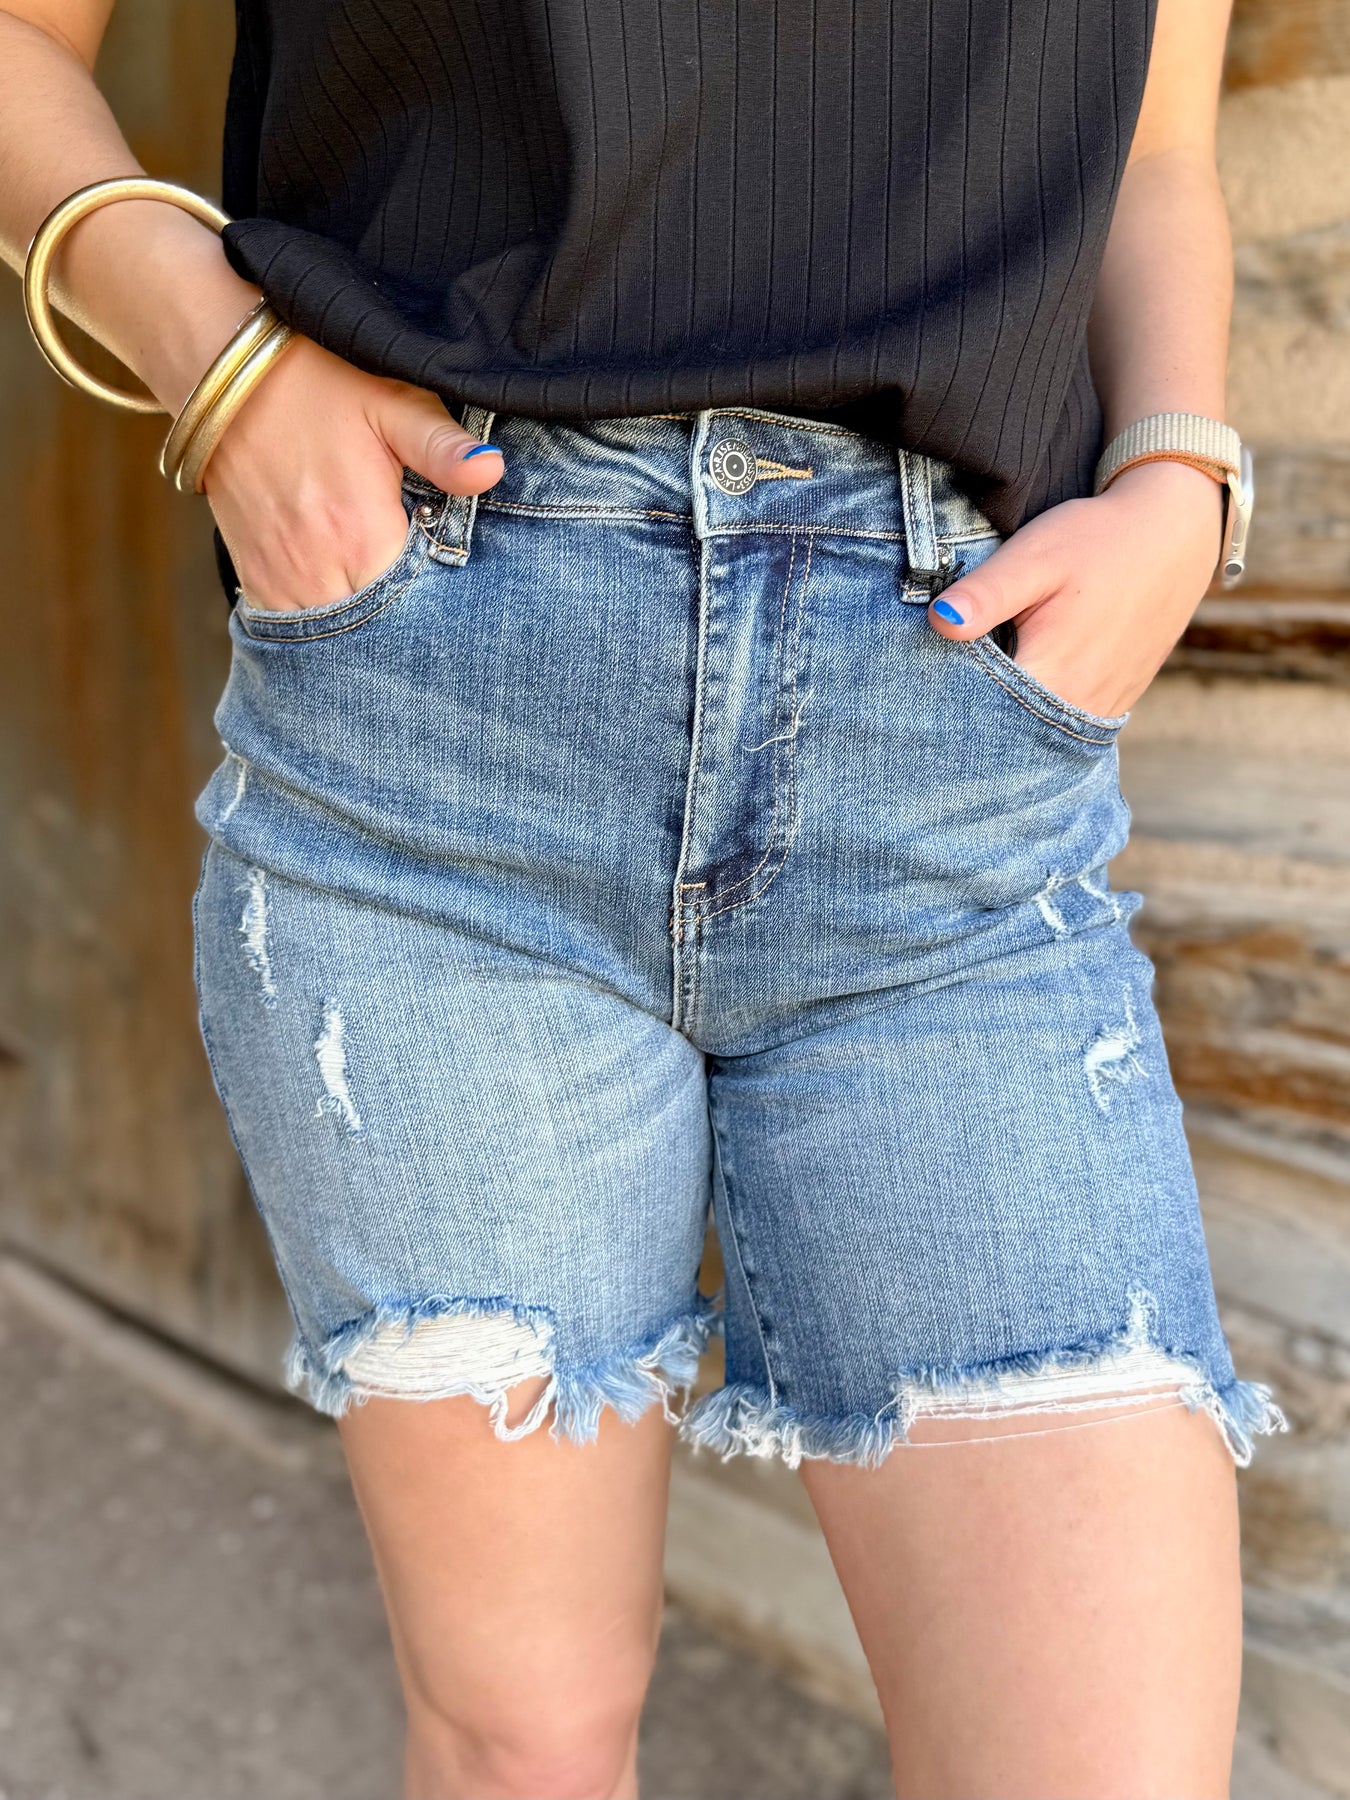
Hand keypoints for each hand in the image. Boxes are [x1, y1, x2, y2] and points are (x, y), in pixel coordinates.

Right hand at [197, 333, 502, 611]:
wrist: (221, 368)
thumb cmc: (316, 381)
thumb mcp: (391, 402)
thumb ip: (442, 447)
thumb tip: (492, 470)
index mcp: (362, 533)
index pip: (417, 605)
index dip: (443, 608)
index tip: (460, 601)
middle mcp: (318, 568)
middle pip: (376, 632)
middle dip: (407, 629)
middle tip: (434, 621)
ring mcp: (279, 577)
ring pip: (332, 639)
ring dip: (363, 633)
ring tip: (392, 620)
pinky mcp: (252, 575)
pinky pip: (289, 626)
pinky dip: (319, 628)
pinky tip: (346, 612)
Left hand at [926, 462, 1224, 718]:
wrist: (1175, 533)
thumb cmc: (1097, 540)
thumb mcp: (1033, 558)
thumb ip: (985, 595)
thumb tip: (938, 622)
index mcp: (1051, 673)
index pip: (980, 715)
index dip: (945, 709)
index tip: (920, 698)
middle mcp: (1079, 704)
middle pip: (1006, 735)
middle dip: (970, 724)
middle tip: (931, 710)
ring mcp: (1102, 707)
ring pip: (1037, 736)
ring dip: (1004, 724)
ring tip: (970, 703)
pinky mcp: (1115, 700)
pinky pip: (1064, 724)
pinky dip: (1036, 717)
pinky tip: (1014, 696)